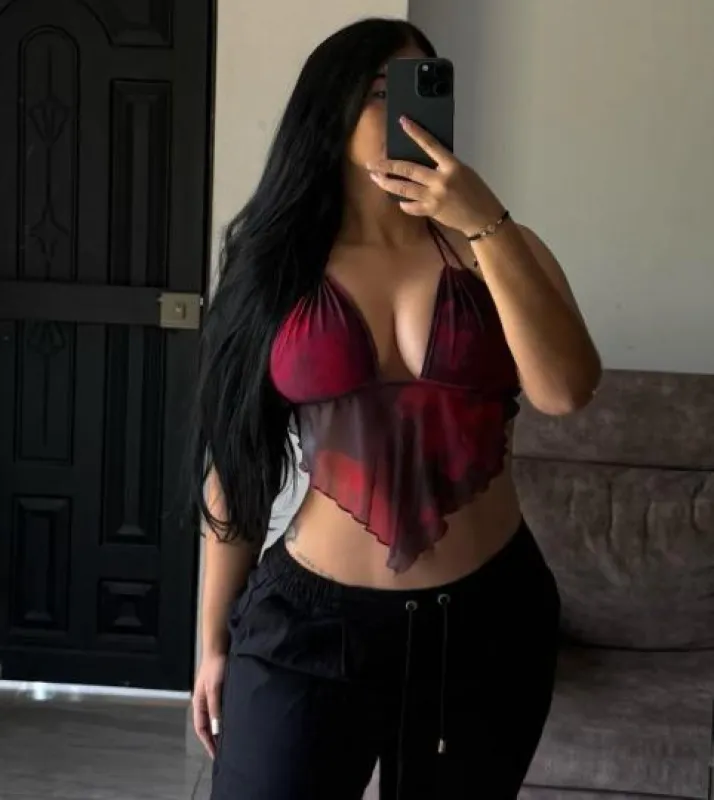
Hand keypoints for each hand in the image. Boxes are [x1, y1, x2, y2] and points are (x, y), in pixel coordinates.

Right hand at [192, 650, 226, 758]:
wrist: (221, 646)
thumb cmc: (216, 666)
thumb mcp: (214, 688)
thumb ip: (215, 708)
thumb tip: (216, 729)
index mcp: (199, 703)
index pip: (201, 729)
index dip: (208, 743)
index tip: (217, 756)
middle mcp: (206, 702)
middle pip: (209, 726)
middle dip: (215, 740)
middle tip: (226, 753)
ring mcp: (215, 696)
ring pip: (218, 718)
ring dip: (223, 730)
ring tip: (233, 742)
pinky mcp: (224, 690)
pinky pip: (225, 710)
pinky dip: (229, 719)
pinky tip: (238, 723)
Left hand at [368, 117, 504, 235]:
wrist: (483, 217)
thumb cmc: (476, 193)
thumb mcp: (463, 172)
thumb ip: (444, 166)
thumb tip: (424, 161)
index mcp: (452, 166)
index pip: (430, 144)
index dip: (415, 132)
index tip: (403, 122)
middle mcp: (441, 180)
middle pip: (408, 169)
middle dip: (387, 166)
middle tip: (372, 163)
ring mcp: (434, 197)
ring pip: (404, 188)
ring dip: (387, 183)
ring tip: (375, 178)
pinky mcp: (431, 211)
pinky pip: (411, 206)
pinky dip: (404, 203)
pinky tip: (398, 200)